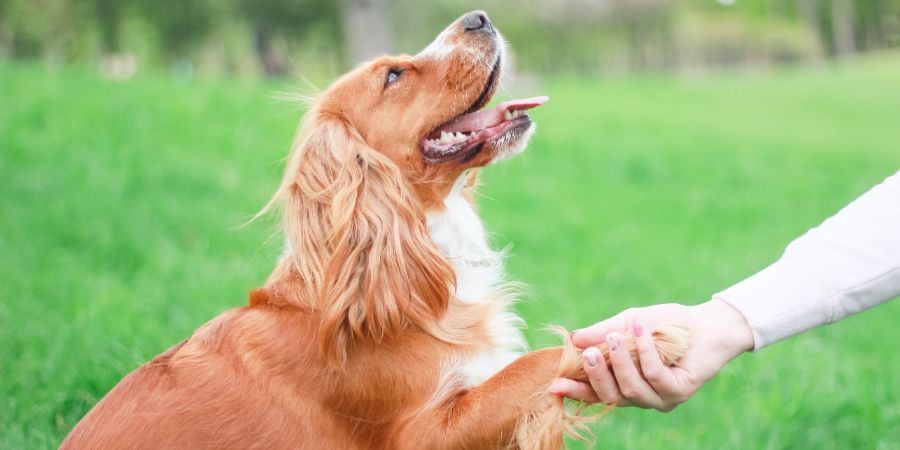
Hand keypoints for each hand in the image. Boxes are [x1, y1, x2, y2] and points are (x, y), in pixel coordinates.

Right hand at [549, 299, 753, 410]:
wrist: (706, 322)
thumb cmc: (664, 324)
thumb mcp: (627, 323)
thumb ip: (602, 333)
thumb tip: (572, 338)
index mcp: (623, 382)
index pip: (595, 392)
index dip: (575, 390)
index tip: (555, 383)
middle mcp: (640, 396)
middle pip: (610, 397)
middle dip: (596, 376)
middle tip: (589, 353)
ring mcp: (660, 397)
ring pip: (631, 390)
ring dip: (621, 362)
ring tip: (617, 336)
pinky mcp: (679, 392)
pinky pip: (655, 376)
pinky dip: (646, 353)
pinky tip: (643, 332)